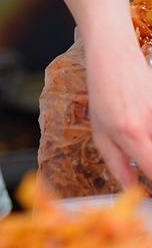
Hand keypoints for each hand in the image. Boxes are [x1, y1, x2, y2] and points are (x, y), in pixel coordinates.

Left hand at [87, 41, 151, 186]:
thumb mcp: (100, 131)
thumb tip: (131, 187)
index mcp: (132, 134)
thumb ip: (117, 163)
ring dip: (149, 149)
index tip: (150, 193)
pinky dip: (151, 134)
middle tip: (144, 167)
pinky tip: (145, 132)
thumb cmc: (103, 91)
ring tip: (141, 148)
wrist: (114, 54)